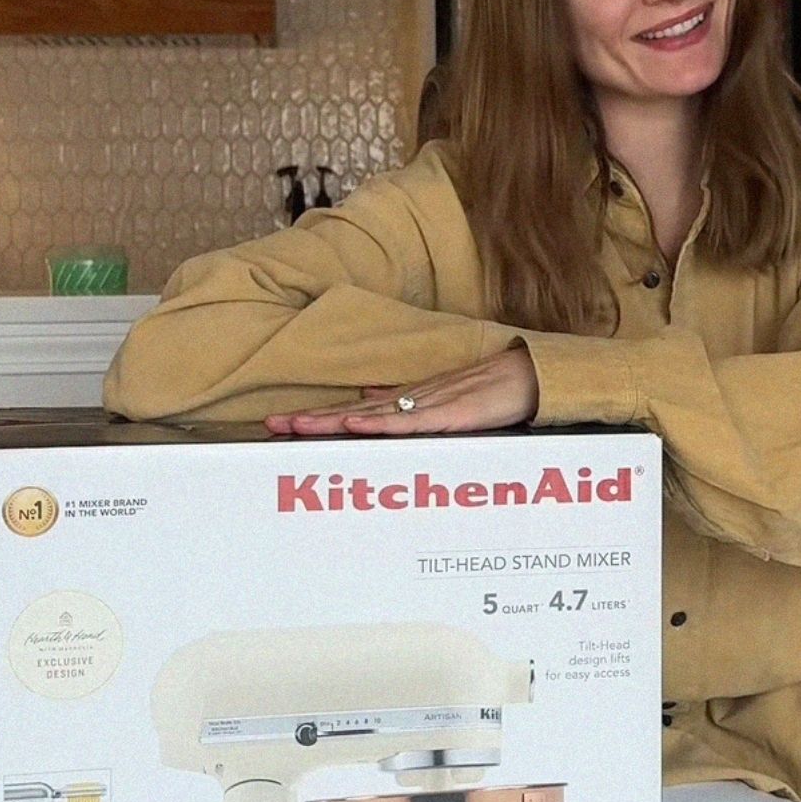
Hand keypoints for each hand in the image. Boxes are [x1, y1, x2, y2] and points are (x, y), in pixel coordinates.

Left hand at [268, 346, 539, 435]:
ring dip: (331, 420)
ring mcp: (428, 405)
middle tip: (271, 425)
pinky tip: (353, 424)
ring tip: (296, 425)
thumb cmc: (493, 392)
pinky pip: (408, 422)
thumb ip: (406, 406)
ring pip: (371, 416)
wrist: (530, 376)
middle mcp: (410, 400)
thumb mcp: (444, 404)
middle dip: (310, 419)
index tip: (283, 423)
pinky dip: (378, 424)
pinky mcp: (449, 414)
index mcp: (408, 400)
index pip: (354, 411)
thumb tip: (367, 401)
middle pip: (351, 412)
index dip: (318, 417)